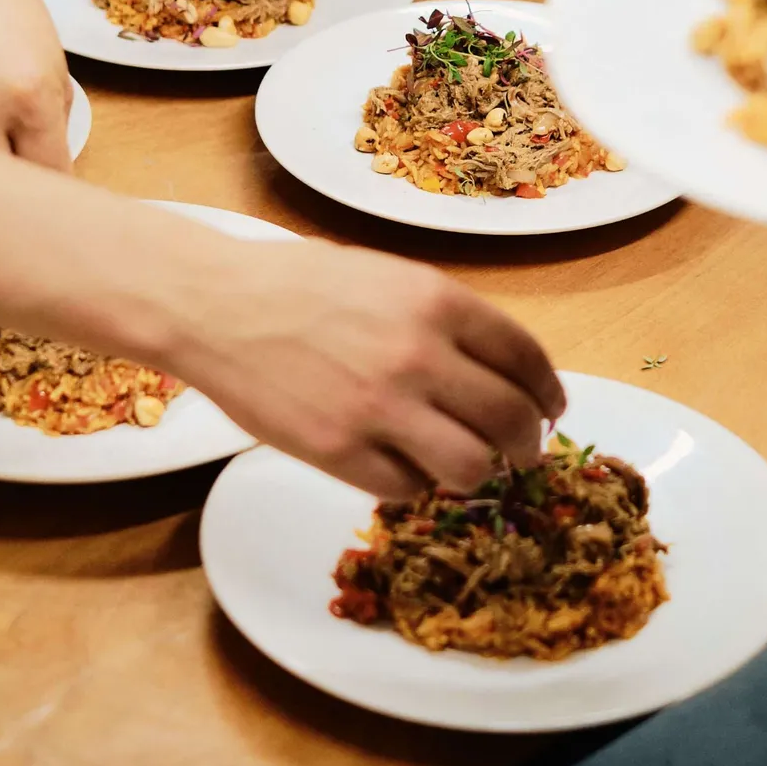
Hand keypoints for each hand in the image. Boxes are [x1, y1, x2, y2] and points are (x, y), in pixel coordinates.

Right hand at [179, 239, 565, 497]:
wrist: (215, 304)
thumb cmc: (298, 282)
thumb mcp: (387, 276)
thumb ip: (444, 318)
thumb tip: (497, 368)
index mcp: (436, 300)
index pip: (524, 357)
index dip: (547, 390)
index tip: (551, 408)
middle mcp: (418, 354)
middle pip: (509, 419)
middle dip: (526, 443)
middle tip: (522, 451)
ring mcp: (379, 407)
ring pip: (469, 467)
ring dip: (477, 472)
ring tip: (464, 465)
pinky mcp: (339, 452)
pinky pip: (406, 489)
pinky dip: (414, 484)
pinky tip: (402, 466)